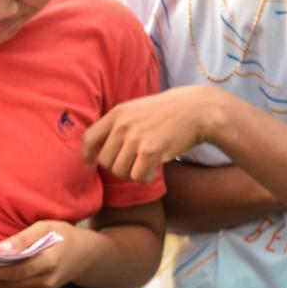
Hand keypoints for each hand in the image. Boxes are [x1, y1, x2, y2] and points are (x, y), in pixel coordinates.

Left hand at [0, 221, 95, 287]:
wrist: (84, 255)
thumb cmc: (63, 236)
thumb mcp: (46, 227)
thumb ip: (24, 237)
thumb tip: (0, 248)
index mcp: (48, 262)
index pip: (14, 271)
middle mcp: (44, 280)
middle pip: (9, 280)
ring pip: (10, 286)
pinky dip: (3, 281)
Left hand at [83, 85, 228, 183]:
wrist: (199, 109)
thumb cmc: (167, 112)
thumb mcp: (137, 109)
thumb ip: (117, 125)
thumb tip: (94, 151)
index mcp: (117, 113)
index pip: (88, 138)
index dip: (87, 154)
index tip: (92, 163)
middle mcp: (123, 125)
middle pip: (104, 161)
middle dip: (117, 167)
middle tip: (133, 164)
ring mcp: (136, 138)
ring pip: (119, 171)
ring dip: (132, 174)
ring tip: (145, 165)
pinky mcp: (151, 150)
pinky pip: (136, 176)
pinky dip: (144, 178)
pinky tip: (153, 171)